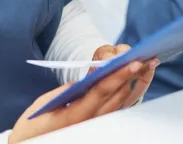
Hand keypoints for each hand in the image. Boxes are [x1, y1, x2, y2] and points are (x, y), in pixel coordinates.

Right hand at [8, 50, 157, 142]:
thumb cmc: (35, 124)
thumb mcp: (46, 103)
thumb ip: (70, 90)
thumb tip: (91, 77)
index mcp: (76, 114)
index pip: (101, 90)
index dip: (118, 75)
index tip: (133, 63)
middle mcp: (90, 122)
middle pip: (117, 95)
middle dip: (131, 75)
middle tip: (145, 57)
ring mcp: (96, 124)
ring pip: (121, 102)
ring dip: (135, 83)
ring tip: (148, 65)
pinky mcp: (97, 124)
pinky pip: (117, 108)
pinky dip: (129, 92)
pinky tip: (138, 79)